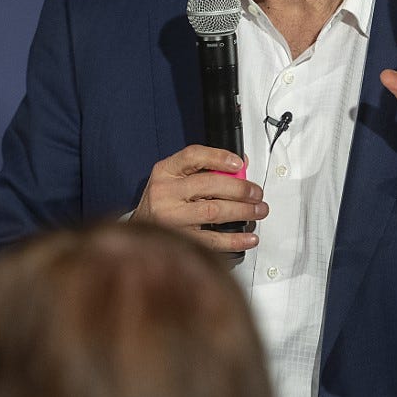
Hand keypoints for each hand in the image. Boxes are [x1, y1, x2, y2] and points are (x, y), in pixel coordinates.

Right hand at [132, 145, 267, 251]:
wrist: (138, 233)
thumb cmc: (162, 202)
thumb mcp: (175, 178)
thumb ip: (206, 169)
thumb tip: (241, 166)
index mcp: (165, 171)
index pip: (193, 156)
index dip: (219, 157)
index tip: (239, 163)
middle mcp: (165, 193)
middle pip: (209, 186)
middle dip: (240, 189)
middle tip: (256, 193)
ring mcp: (171, 218)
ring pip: (213, 212)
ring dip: (242, 212)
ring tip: (258, 211)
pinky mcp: (178, 241)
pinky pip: (212, 241)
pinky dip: (234, 240)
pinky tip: (248, 238)